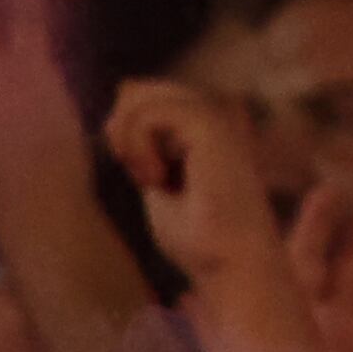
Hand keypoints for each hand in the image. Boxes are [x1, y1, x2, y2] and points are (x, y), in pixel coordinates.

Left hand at [102, 77, 279, 286]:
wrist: (232, 264)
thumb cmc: (199, 238)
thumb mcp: (154, 178)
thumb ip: (140, 138)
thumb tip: (125, 87)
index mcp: (205, 127)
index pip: (145, 96)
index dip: (124, 132)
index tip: (145, 179)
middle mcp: (214, 114)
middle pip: (138, 89)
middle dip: (121, 133)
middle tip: (145, 177)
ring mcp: (215, 117)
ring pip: (140, 95)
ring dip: (129, 144)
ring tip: (153, 179)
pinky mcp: (212, 126)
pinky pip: (150, 113)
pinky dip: (139, 148)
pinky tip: (159, 178)